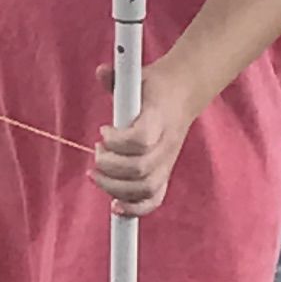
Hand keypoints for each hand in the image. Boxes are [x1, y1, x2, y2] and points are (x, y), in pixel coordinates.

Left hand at [90, 65, 204, 216]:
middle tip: (97, 152)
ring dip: (114, 186)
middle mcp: (166, 144)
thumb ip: (116, 77)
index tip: (103, 131)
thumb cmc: (155, 86)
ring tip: (97, 172)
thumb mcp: (137, 76)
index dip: (117, 141)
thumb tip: (101, 72)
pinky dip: (134, 208)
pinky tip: (114, 205)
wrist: (183, 92)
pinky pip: (152, 200)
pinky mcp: (164, 173)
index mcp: (159, 118)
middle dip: (109, 165)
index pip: (140, 139)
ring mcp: (166, 161)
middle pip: (139, 169)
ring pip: (144, 188)